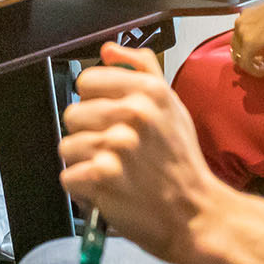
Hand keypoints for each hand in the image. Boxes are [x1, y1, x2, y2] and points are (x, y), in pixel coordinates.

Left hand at [59, 43, 225, 263]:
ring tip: (113, 172)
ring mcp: (115, 145)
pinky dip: (83, 190)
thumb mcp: (171, 106)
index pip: (87, 81)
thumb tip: (108, 50)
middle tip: (114, 152)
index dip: (93, 102)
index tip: (110, 119)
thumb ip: (142, 69)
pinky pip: (68, 177)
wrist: (195, 214)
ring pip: (68, 146)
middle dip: (87, 136)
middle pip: (72, 114)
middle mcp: (132, 113)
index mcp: (148, 90)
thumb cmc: (180, 161)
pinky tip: (107, 190)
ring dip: (85, 164)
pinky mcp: (101, 177)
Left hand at [227, 0, 263, 76]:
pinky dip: (257, 72)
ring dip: (257, 68)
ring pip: (241, 59)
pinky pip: (247, 65)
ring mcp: (242, 34)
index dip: (252, 52)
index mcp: (244, 16)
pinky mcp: (249, 44)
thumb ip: (263, 35)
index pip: (240, 40)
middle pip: (238, 50)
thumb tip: (263, 51)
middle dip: (254, 61)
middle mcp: (240, 24)